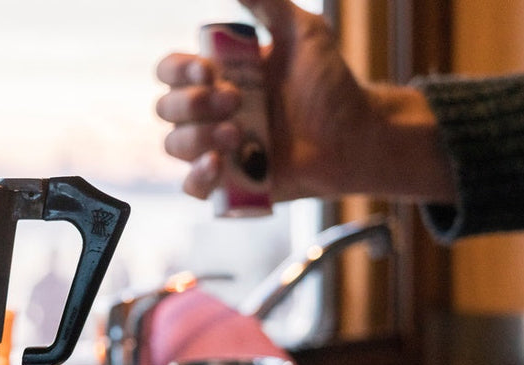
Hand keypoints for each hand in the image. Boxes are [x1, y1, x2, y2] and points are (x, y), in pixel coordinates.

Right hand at [156, 0, 453, 204]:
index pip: (171, 71)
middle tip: (236, 101)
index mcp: (219, 76)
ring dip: (198, 137)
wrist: (357, 134)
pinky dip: (198, 177)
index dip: (179, 71)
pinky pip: (193, 187)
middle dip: (194, 104)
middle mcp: (211, 112)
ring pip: (174, 145)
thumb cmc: (331, 84)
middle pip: (167, 108)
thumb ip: (269, 5)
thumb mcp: (303, 33)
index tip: (210, 70)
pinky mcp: (231, 183)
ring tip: (238, 134)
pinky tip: (218, 164)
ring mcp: (218, 148)